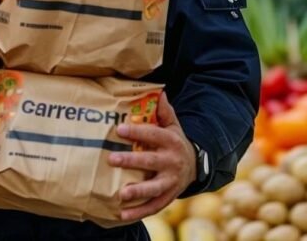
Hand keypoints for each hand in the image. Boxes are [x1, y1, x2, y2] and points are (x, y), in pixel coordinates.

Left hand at [108, 92, 196, 221]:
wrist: (194, 166)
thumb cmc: (175, 142)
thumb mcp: (173, 126)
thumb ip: (164, 111)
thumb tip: (158, 90)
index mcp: (172, 141)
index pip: (153, 135)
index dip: (137, 132)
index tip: (119, 129)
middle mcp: (172, 162)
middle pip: (151, 161)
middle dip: (132, 161)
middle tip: (112, 159)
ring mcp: (171, 182)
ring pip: (154, 187)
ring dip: (138, 191)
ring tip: (121, 193)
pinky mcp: (168, 197)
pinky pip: (153, 207)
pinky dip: (138, 212)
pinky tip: (122, 215)